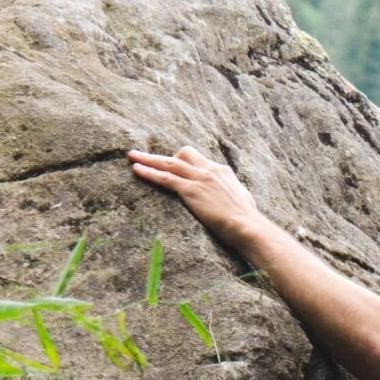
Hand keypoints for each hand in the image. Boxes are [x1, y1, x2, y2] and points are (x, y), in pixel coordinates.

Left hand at [127, 145, 268, 246]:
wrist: (247, 226)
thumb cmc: (247, 221)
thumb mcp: (241, 200)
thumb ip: (232, 194)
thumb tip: (232, 198)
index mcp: (222, 171)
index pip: (200, 160)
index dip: (186, 162)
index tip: (175, 165)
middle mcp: (210, 170)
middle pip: (183, 153)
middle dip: (166, 156)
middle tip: (149, 159)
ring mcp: (199, 178)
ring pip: (169, 162)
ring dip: (148, 158)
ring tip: (132, 156)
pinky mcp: (190, 190)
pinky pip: (164, 177)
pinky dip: (148, 172)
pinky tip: (136, 169)